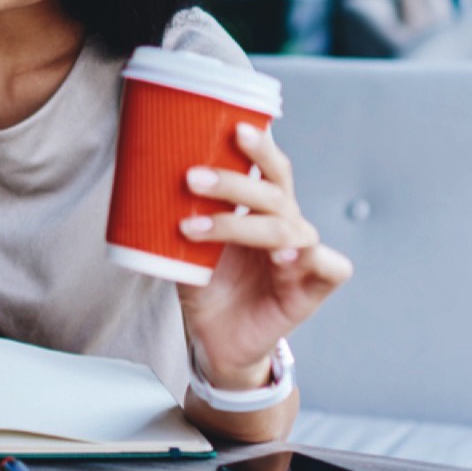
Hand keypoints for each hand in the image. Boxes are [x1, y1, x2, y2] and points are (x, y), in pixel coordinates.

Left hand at [176, 121, 352, 389]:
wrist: (215, 342)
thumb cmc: (207, 287)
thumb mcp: (185, 246)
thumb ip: (177, 216)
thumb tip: (141, 177)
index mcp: (263, 209)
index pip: (270, 167)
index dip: (259, 146)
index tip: (233, 128)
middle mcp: (286, 225)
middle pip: (275, 192)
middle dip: (233, 182)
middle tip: (192, 178)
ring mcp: (302, 256)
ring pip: (287, 227)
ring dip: (239, 224)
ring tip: (194, 228)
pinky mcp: (312, 289)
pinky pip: (330, 266)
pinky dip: (308, 257)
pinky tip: (281, 257)